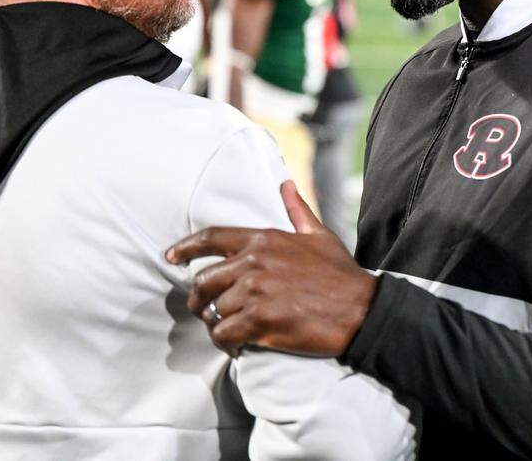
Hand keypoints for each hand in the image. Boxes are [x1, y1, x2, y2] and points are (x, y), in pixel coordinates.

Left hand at [166, 181, 378, 356]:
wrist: (361, 309)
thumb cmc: (340, 274)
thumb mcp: (319, 235)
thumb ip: (297, 210)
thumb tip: (287, 184)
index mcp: (264, 239)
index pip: (211, 238)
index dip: (185, 247)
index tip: (170, 256)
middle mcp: (254, 263)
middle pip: (203, 281)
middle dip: (198, 299)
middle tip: (205, 310)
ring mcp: (256, 293)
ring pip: (213, 311)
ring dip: (216, 324)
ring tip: (227, 331)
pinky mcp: (261, 322)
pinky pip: (224, 334)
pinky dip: (225, 342)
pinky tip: (236, 346)